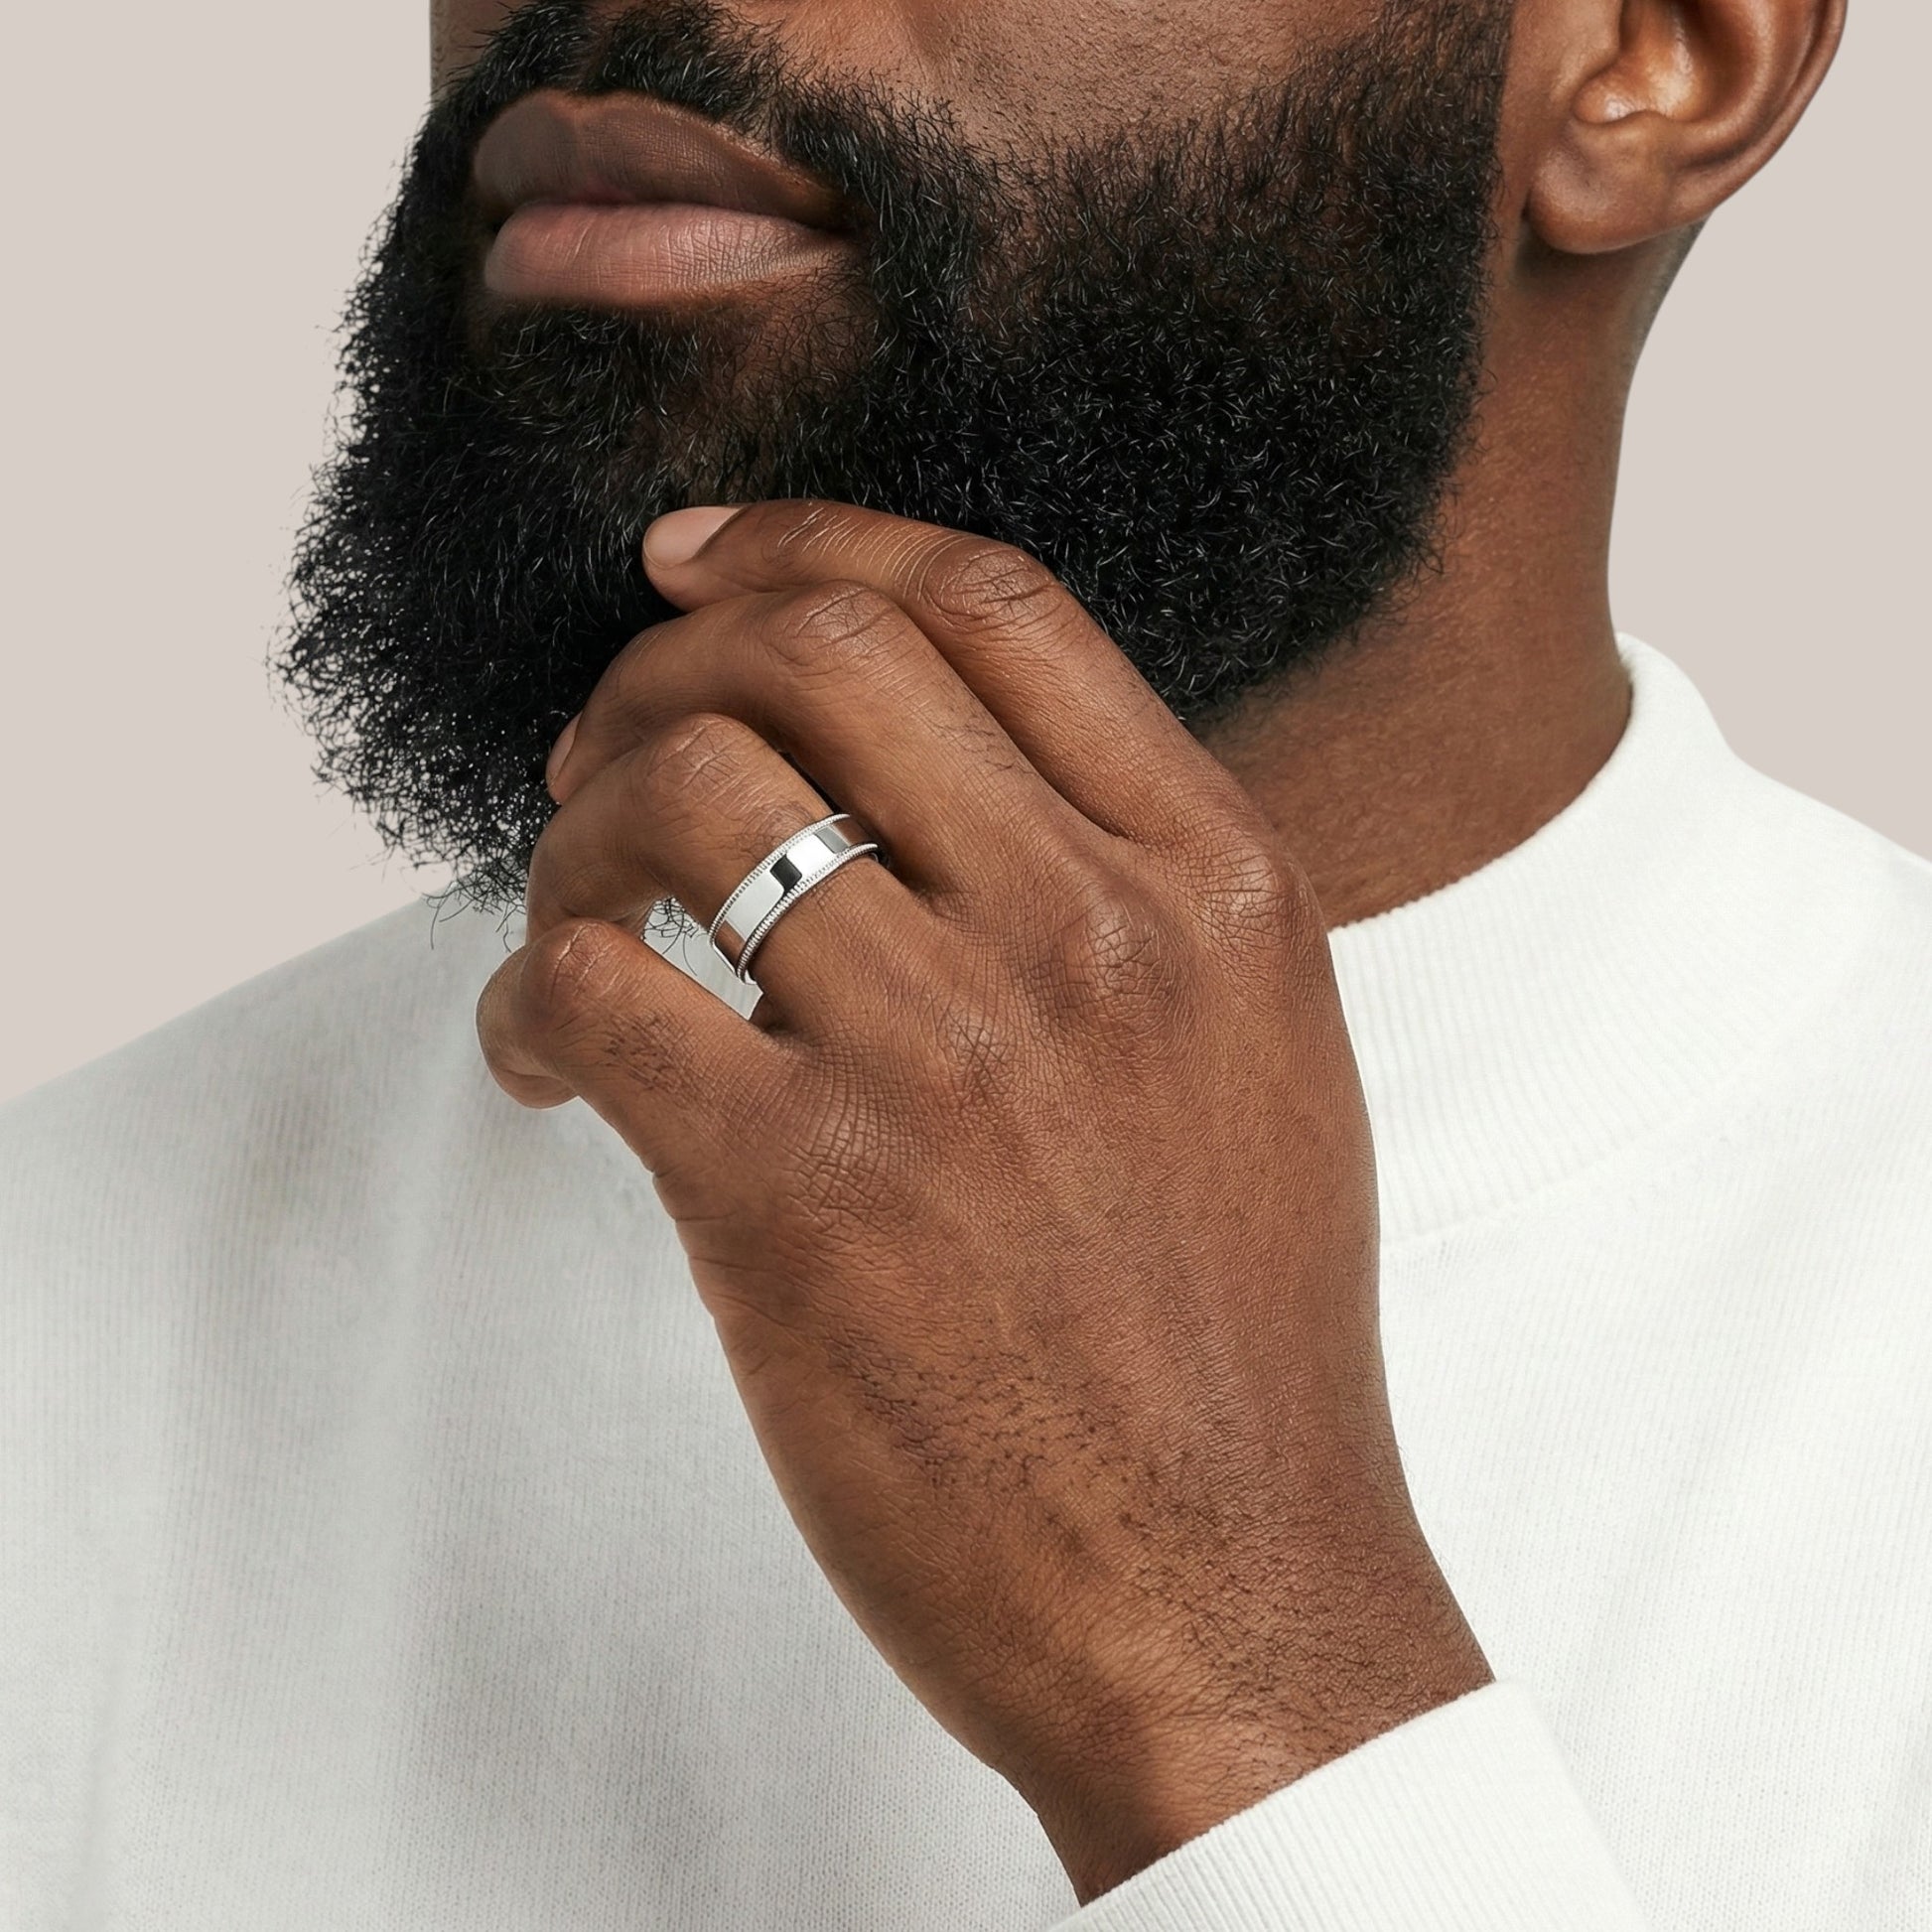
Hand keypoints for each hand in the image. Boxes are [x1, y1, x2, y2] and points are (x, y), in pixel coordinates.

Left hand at [477, 500, 1491, 1902]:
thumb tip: (927, 783)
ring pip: (684, 794)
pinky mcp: (803, 1197)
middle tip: (596, 751)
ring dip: (577, 832)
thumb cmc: (1235, 1345)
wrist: (1235, 1599)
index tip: (696, 568)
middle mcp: (1093, 935)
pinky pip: (597, 988)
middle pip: (819, 652)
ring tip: (571, 917)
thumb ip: (1132, 893)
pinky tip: (552, 1061)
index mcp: (1216, 887)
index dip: (814, 543)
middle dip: (662, 665)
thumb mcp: (1260, 1062)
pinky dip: (532, 993)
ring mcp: (949, 1057)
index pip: (993, 604)